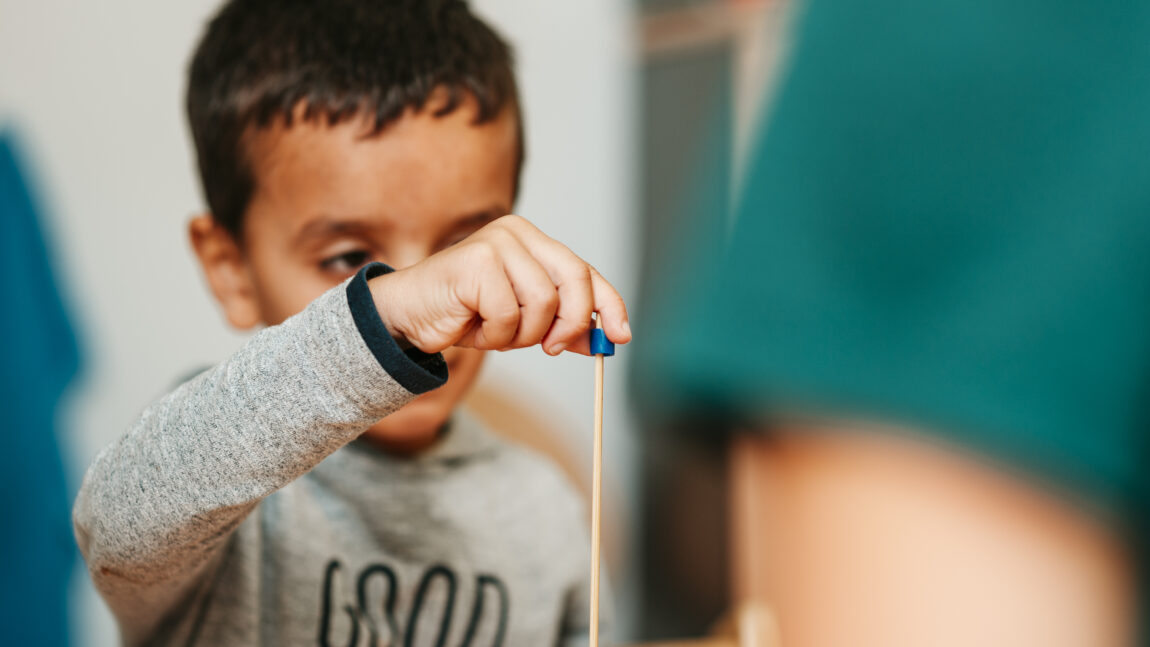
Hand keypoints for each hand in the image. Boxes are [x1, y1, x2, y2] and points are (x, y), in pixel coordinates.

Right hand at [368, 215, 630, 354]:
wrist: (410, 317)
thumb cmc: (465, 314)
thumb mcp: (524, 322)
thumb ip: (563, 325)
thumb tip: (607, 339)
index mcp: (533, 241)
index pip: (586, 271)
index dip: (609, 304)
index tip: (622, 336)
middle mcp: (518, 234)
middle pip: (575, 279)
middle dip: (573, 322)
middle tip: (554, 348)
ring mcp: (496, 244)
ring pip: (543, 304)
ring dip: (522, 334)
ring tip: (494, 332)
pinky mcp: (477, 263)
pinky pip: (510, 315)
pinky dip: (495, 336)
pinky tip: (474, 328)